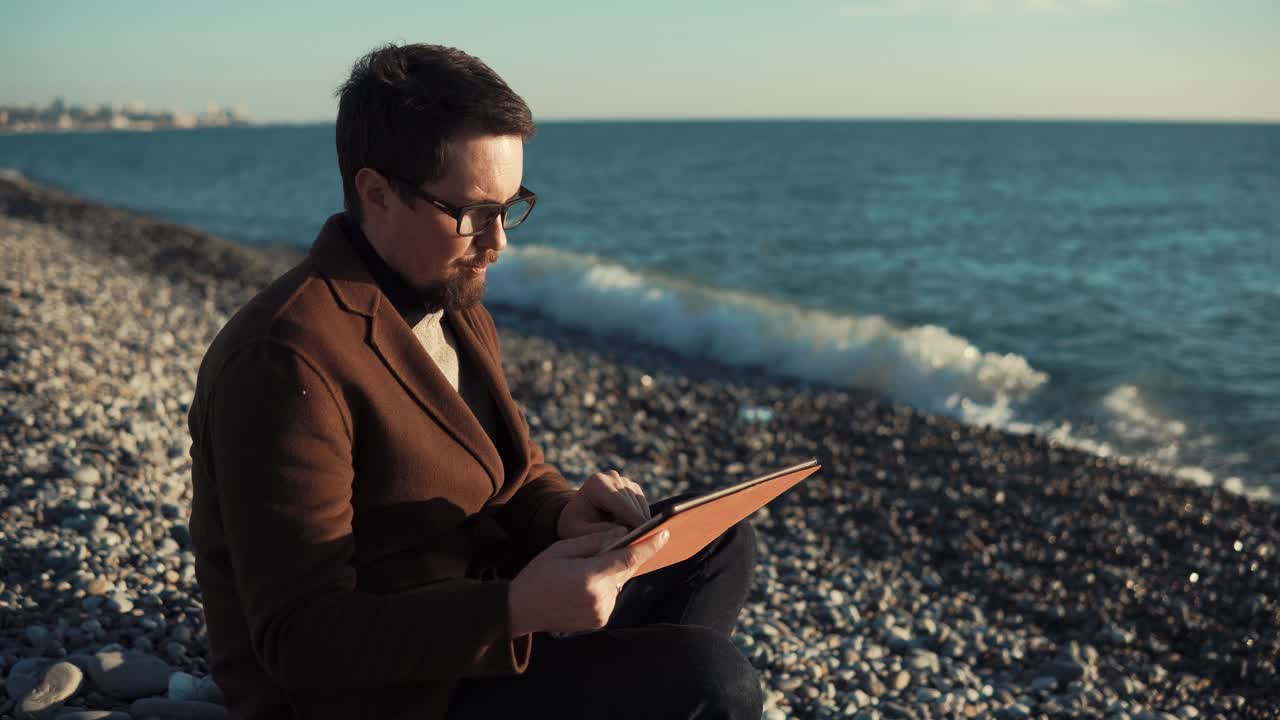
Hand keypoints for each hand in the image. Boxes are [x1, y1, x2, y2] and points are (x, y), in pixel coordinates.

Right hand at [508, 526, 669, 635]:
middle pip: (626, 569)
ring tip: (587, 569)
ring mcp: (601, 612)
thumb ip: (595, 541)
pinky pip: (612, 595)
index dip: (649, 546)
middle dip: (626, 555)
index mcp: (589, 577)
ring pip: (619, 582)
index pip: (628, 558)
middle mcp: (600, 597)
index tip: (665, 533)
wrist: (520, 610)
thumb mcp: (562, 548)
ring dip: (613, 571)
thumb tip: (622, 533)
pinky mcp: (600, 620)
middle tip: (621, 543)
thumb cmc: (538, 575)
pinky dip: (606, 585)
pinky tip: (585, 583)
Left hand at [556, 469, 650, 539]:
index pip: (621, 504)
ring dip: (639, 524)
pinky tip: (633, 532)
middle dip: (637, 525)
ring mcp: (624, 481)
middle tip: (639, 546)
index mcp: (597, 483)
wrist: (577, 516)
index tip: (646, 536)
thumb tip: (624, 532)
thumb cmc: (574, 525)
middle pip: (633, 505)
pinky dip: (641, 520)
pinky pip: (644, 506)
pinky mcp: (633, 488)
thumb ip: (598, 533)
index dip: (634, 520)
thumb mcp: (578, 532)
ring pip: (641, 506)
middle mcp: (612, 477)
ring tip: (634, 542)